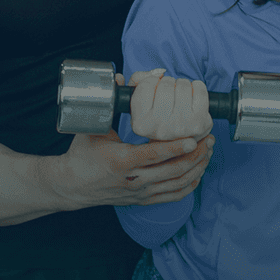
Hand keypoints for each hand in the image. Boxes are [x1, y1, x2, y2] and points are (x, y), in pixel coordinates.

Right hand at [52, 121, 215, 209]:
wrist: (71, 186)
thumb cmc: (81, 156)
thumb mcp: (92, 130)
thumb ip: (110, 106)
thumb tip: (119, 78)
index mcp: (121, 161)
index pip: (153, 155)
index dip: (175, 147)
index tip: (192, 138)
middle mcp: (133, 180)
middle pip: (172, 170)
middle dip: (195, 155)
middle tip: (209, 140)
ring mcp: (140, 192)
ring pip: (176, 184)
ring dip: (196, 168)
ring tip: (208, 151)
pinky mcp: (143, 200)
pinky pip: (173, 196)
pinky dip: (189, 185)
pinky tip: (198, 172)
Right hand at [126, 68, 213, 142]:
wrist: (179, 139)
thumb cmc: (158, 117)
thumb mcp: (139, 103)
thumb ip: (138, 81)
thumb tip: (159, 72)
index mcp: (140, 124)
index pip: (146, 85)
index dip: (152, 82)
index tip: (155, 91)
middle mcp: (159, 128)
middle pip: (165, 84)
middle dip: (168, 83)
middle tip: (169, 94)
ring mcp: (181, 126)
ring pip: (183, 85)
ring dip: (182, 85)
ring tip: (180, 96)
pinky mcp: (199, 122)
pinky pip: (200, 90)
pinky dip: (198, 86)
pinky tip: (193, 96)